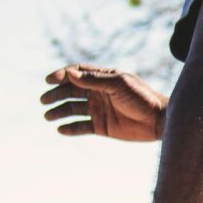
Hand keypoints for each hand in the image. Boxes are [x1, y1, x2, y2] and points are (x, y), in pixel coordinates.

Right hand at [43, 67, 166, 141]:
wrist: (158, 121)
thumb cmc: (142, 98)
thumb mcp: (118, 84)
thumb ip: (94, 80)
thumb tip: (70, 74)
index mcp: (103, 78)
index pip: (76, 74)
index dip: (61, 76)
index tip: (48, 80)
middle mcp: (98, 93)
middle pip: (71, 91)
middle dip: (56, 95)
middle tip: (44, 100)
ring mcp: (99, 110)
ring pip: (73, 109)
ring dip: (59, 111)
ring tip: (48, 116)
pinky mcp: (101, 127)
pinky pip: (81, 127)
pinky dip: (70, 128)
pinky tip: (60, 129)